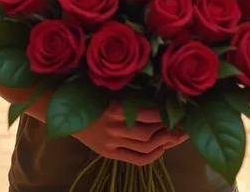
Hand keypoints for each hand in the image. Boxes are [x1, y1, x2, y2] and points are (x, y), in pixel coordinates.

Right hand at [73, 102, 187, 165]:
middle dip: (169, 131)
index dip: (165, 115)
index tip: (177, 110)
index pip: (148, 115)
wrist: (66, 113)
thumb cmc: (90, 95)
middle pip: (149, 135)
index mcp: (116, 109)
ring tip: (176, 137)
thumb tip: (158, 93)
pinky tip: (161, 149)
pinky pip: (136, 159)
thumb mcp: (110, 90)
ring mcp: (112, 143)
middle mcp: (114, 129)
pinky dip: (152, 156)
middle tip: (183, 127)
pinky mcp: (109, 153)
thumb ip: (130, 94)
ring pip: (145, 148)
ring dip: (164, 143)